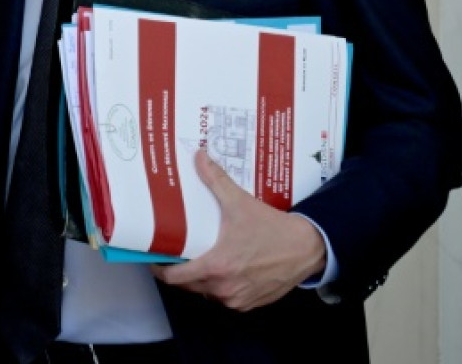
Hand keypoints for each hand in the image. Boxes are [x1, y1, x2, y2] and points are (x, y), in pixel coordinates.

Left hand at [151, 149, 327, 310]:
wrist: (307, 248)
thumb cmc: (273, 229)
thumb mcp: (241, 203)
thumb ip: (217, 180)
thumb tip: (199, 157)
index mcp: (217, 266)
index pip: (175, 278)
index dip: (160, 270)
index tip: (154, 259)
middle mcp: (224, 287)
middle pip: (189, 285)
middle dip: (181, 271)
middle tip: (178, 253)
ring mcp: (237, 299)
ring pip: (207, 292)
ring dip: (202, 279)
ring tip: (201, 258)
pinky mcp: (250, 304)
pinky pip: (226, 298)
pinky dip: (222, 286)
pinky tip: (225, 269)